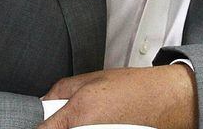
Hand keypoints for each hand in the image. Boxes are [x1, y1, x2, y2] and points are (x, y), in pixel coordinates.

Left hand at [38, 65, 197, 128]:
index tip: (37, 122)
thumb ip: (59, 91)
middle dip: (59, 125)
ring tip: (93, 118)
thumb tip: (41, 104)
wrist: (165, 100)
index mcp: (79, 113)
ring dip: (73, 127)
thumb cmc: (134, 88)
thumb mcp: (90, 79)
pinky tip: (101, 124)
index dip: (36, 126)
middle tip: (69, 116)